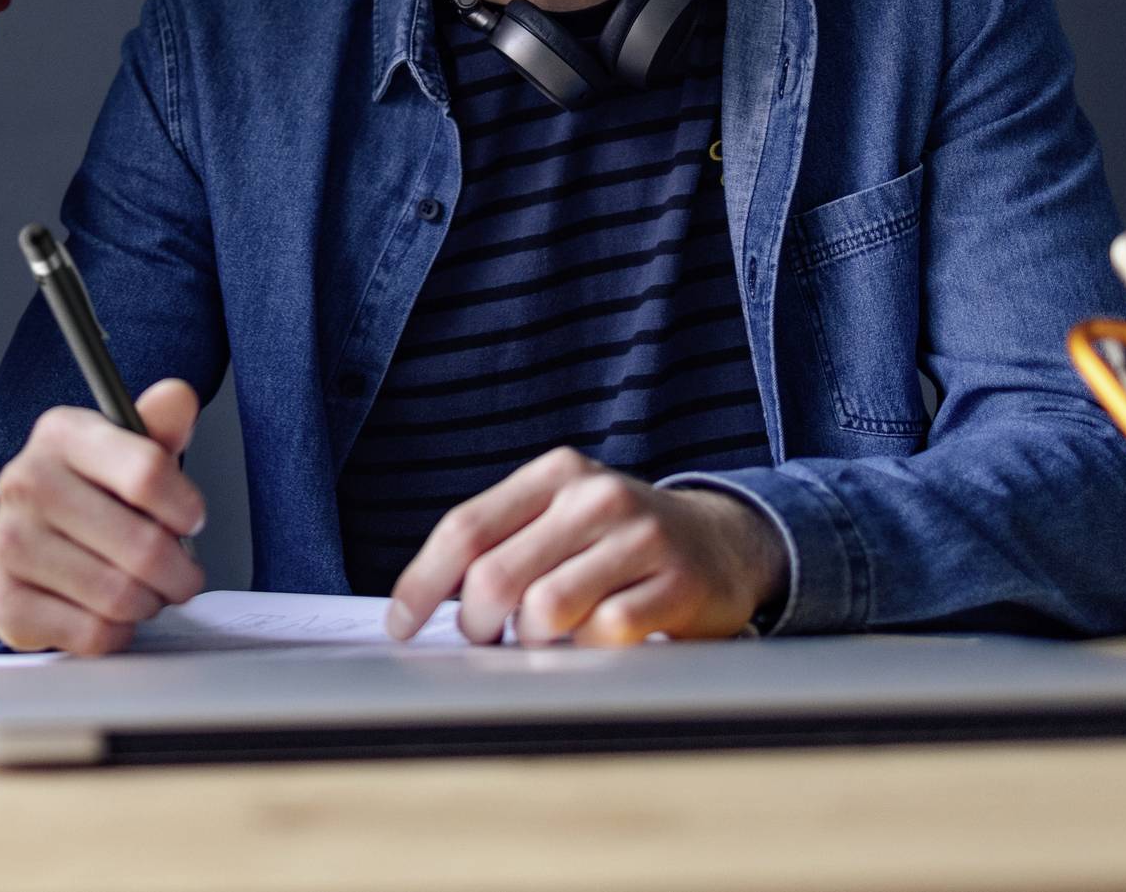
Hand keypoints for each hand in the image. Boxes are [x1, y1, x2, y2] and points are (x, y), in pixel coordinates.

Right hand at [0, 379, 207, 654]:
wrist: (24, 538)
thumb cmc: (89, 493)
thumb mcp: (125, 451)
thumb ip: (159, 427)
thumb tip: (179, 397)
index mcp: (61, 434)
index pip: (148, 472)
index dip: (185, 507)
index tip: (190, 518)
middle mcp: (25, 482)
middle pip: (143, 546)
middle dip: (179, 572)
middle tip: (181, 574)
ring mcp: (8, 543)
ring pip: (120, 596)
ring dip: (149, 603)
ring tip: (145, 591)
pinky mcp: (4, 601)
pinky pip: (92, 634)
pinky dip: (116, 631)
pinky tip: (109, 612)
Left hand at [383, 449, 786, 646]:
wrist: (724, 542)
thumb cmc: (619, 539)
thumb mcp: (561, 517)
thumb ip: (503, 544)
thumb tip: (429, 606)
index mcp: (555, 474)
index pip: (465, 528)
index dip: (423, 583)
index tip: (401, 624)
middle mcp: (595, 496)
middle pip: (497, 576)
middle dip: (477, 625)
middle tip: (486, 639)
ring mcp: (640, 538)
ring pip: (546, 610)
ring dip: (534, 641)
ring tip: (548, 636)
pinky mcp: (678, 585)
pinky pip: (604, 636)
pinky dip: (588, 652)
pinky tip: (597, 640)